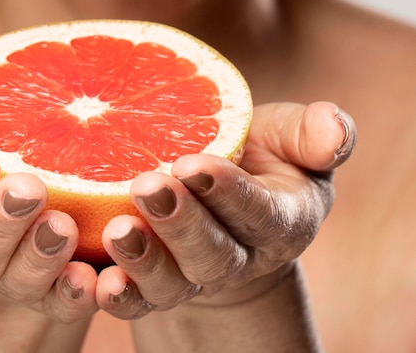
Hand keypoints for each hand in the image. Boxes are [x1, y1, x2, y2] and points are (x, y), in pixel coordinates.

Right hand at [0, 93, 98, 323]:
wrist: (22, 171)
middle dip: (0, 220)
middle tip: (29, 189)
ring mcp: (5, 276)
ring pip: (16, 280)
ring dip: (39, 255)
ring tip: (61, 224)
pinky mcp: (48, 290)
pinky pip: (59, 303)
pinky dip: (73, 294)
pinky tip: (90, 275)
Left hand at [96, 101, 355, 318]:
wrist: (221, 194)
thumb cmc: (256, 155)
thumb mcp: (288, 138)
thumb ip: (314, 133)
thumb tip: (337, 132)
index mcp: (280, 220)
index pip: (259, 211)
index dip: (227, 192)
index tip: (190, 162)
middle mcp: (240, 257)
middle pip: (213, 252)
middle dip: (180, 222)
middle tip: (147, 185)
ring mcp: (195, 276)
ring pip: (174, 283)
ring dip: (144, 262)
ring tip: (115, 231)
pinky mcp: (155, 283)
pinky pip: (139, 300)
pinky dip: (119, 296)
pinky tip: (96, 279)